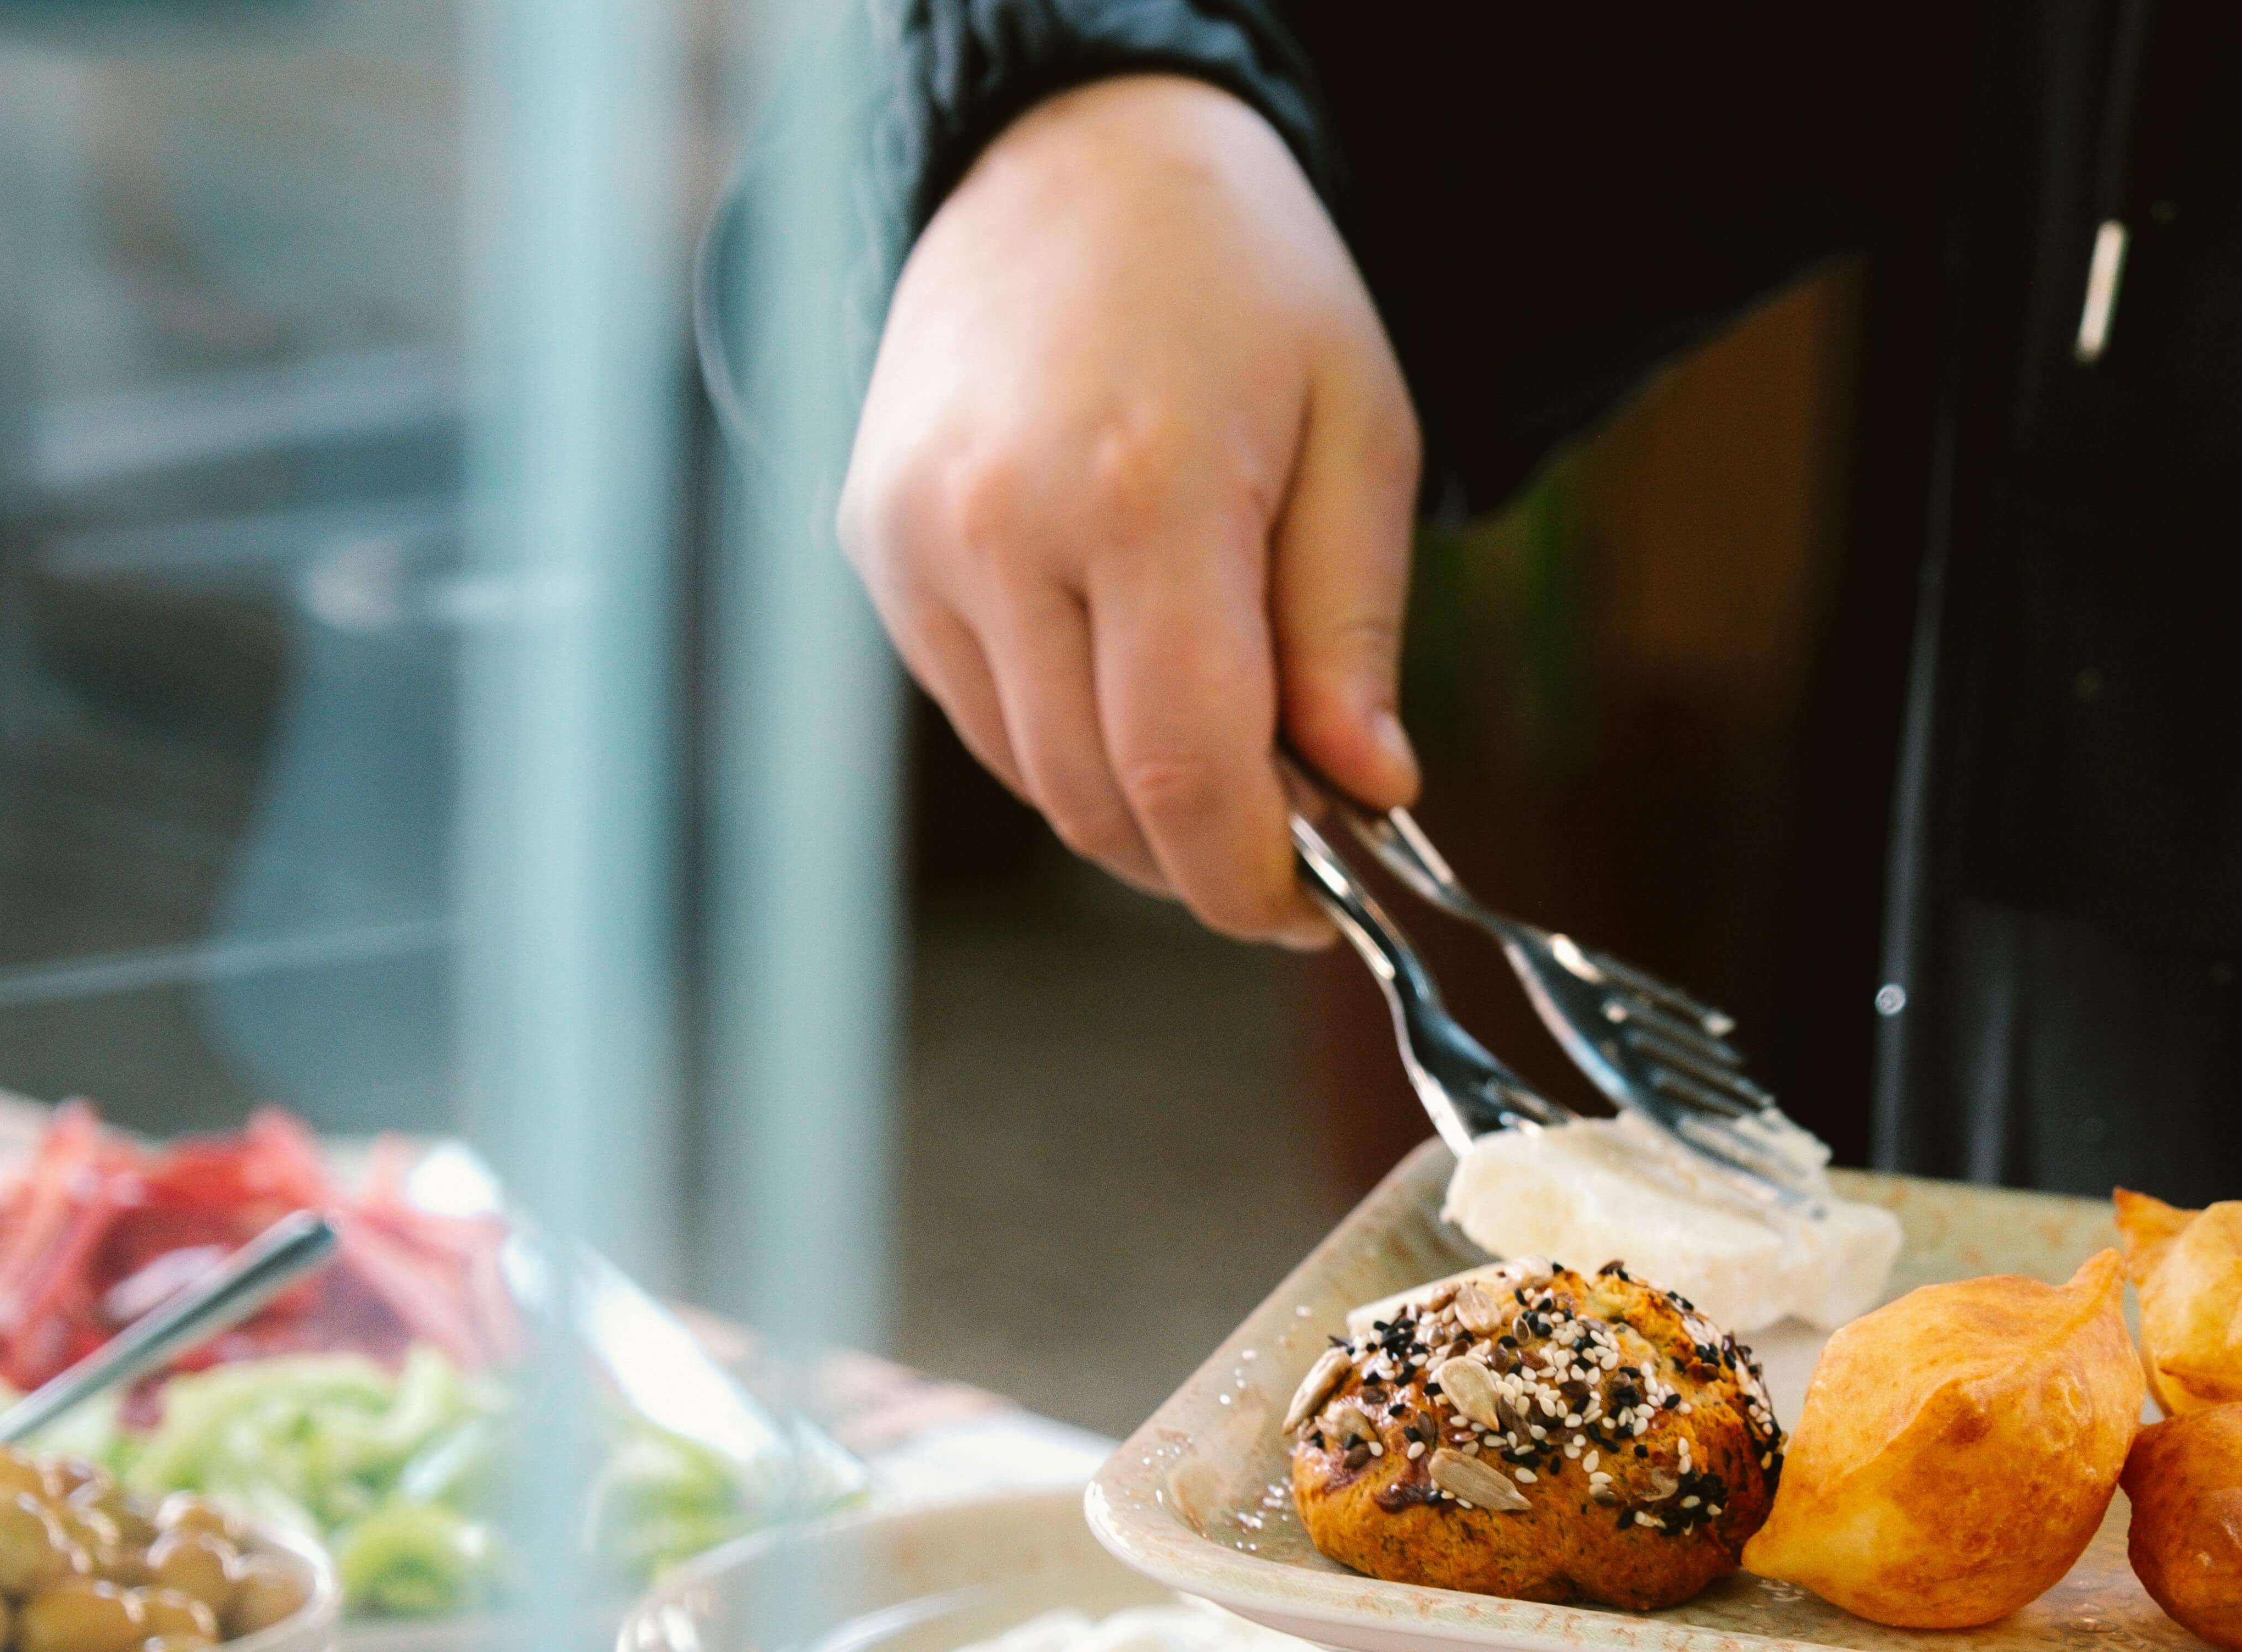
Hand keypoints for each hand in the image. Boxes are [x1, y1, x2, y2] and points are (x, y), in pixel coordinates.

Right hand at [841, 75, 1421, 940]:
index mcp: (1141, 492)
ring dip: (1139, 808)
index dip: (1257, 882)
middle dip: (1210, 857)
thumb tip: (1369, 794)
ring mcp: (915, 541)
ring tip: (1228, 742)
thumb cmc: (1244, 286)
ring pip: (1039, 780)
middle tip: (1300, 834)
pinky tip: (1130, 672)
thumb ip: (1351, 629)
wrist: (1075, 154)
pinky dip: (1069, 740)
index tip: (1321, 907)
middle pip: (1105, 804)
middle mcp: (999, 525)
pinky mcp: (872, 546)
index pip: (1188, 777)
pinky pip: (984, 716)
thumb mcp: (1358, 432)